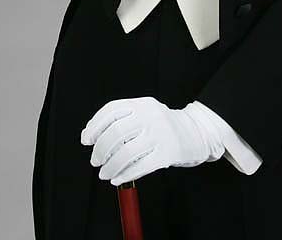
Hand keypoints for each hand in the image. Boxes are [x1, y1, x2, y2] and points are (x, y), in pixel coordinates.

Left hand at [80, 96, 223, 186]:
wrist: (195, 133)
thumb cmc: (162, 125)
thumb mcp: (144, 113)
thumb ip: (120, 120)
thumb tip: (89, 134)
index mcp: (142, 104)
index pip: (112, 110)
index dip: (95, 125)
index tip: (86, 139)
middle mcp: (151, 116)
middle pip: (116, 132)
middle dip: (100, 149)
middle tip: (95, 160)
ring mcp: (160, 135)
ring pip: (126, 153)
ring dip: (110, 166)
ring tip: (104, 173)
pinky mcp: (167, 154)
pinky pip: (140, 167)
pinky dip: (124, 175)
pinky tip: (117, 178)